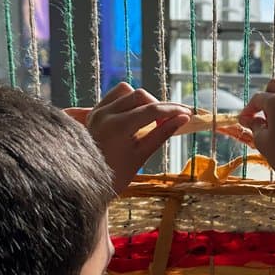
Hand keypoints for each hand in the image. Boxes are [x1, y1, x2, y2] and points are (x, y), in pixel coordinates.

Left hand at [67, 84, 190, 193]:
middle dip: (158, 105)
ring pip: (126, 91)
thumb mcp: (142, 155)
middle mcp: (105, 114)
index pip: (152, 110)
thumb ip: (163, 133)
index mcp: (118, 126)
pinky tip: (135, 116)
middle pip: (140, 95)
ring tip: (150, 119)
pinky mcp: (93, 112)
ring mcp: (97, 111)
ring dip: (142, 101)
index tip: (187, 113)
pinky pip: (114, 97)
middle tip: (168, 122)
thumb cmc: (116, 176)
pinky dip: (128, 101)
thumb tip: (184, 118)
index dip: (172, 110)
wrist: (87, 183)